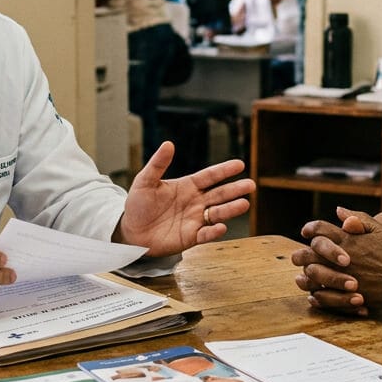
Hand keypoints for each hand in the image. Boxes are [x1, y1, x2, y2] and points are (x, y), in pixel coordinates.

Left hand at [115, 141, 253, 256]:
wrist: (131, 232)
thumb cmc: (138, 205)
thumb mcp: (145, 181)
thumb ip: (158, 164)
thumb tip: (168, 144)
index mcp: (188, 186)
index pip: (209, 176)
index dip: (224, 170)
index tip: (239, 164)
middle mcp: (195, 202)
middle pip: (219, 194)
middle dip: (235, 190)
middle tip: (250, 185)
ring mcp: (195, 219)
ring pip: (217, 213)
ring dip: (231, 209)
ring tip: (244, 204)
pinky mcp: (191, 237)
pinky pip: (206, 234)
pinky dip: (214, 231)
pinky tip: (221, 226)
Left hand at [292, 207, 381, 313]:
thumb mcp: (380, 230)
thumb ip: (358, 219)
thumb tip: (338, 210)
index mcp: (348, 239)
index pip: (319, 229)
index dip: (310, 229)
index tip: (306, 232)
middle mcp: (342, 257)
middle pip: (308, 254)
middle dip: (300, 254)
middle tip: (298, 256)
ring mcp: (343, 277)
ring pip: (312, 276)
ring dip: (304, 276)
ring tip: (301, 277)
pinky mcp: (348, 296)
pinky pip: (323, 297)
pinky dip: (315, 296)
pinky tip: (314, 294)